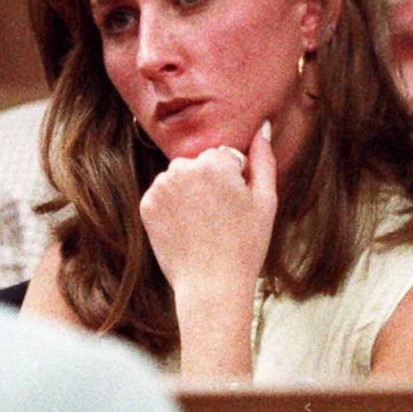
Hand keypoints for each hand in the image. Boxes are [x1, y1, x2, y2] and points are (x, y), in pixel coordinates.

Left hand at [140, 120, 276, 299]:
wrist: (211, 286)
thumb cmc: (246, 243)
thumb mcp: (265, 199)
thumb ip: (264, 157)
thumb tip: (264, 125)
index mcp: (215, 163)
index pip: (225, 155)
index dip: (234, 179)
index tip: (236, 204)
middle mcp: (183, 168)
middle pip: (201, 162)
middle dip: (210, 180)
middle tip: (221, 216)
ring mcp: (161, 187)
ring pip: (180, 175)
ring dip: (190, 190)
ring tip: (203, 222)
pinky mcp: (147, 204)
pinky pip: (164, 192)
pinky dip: (173, 205)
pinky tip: (186, 227)